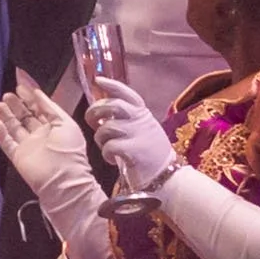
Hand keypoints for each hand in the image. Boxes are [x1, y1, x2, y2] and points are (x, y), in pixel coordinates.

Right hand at [0, 71, 90, 193]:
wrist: (62, 180)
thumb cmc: (68, 149)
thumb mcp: (65, 123)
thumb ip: (49, 107)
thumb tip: (36, 92)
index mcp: (54, 127)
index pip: (39, 109)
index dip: (29, 98)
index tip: (19, 87)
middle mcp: (39, 135)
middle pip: (24, 117)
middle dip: (16, 105)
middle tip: (7, 95)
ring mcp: (27, 146)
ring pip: (14, 128)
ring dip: (6, 116)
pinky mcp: (17, 156)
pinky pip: (6, 143)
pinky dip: (1, 134)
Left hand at [84, 75, 175, 189]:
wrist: (168, 178)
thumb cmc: (150, 156)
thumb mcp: (143, 131)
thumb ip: (127, 121)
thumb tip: (102, 115)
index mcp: (143, 115)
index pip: (128, 94)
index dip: (112, 85)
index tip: (98, 80)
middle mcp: (142, 121)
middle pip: (113, 105)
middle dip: (96, 111)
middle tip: (91, 121)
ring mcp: (139, 135)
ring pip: (107, 127)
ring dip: (100, 138)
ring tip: (105, 147)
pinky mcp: (135, 151)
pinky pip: (110, 146)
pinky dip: (106, 153)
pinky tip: (112, 159)